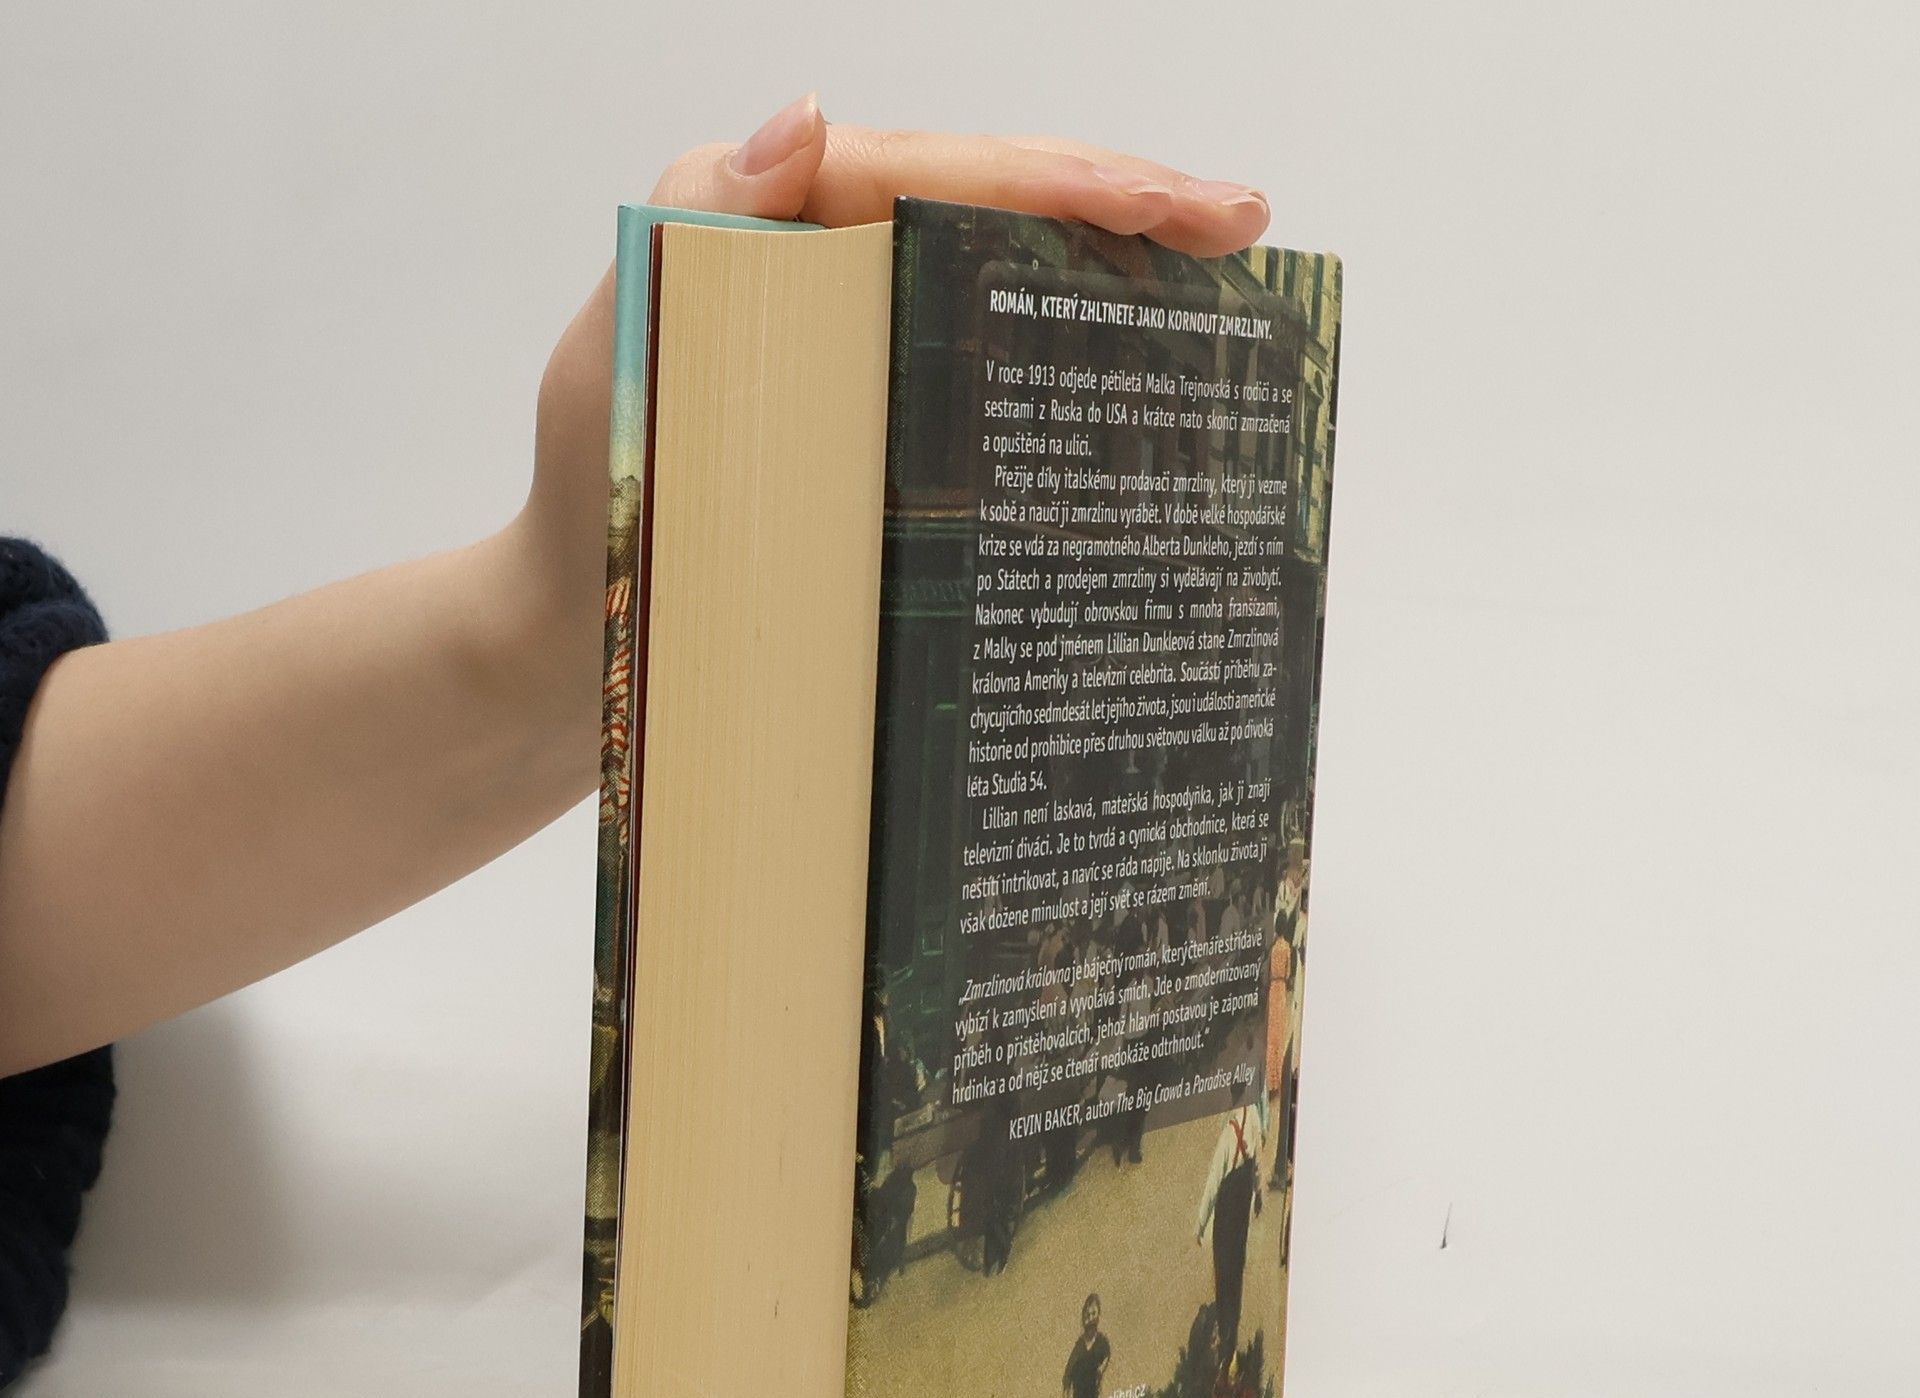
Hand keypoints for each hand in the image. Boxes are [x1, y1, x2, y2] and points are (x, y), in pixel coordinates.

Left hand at [519, 97, 1271, 703]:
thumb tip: (806, 122)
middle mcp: (827, 271)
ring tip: (1219, 274)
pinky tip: (1132, 367)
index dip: (1069, 183)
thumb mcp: (619, 350)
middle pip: (994, 210)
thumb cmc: (591, 501)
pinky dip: (1055, 359)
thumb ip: (698, 225)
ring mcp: (856, 347)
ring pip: (1000, 280)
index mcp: (777, 228)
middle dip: (1122, 208)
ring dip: (1110, 272)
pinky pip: (975, 368)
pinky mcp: (869, 421)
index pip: (945, 177)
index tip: (1182, 207)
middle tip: (1243, 223)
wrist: (578, 634)